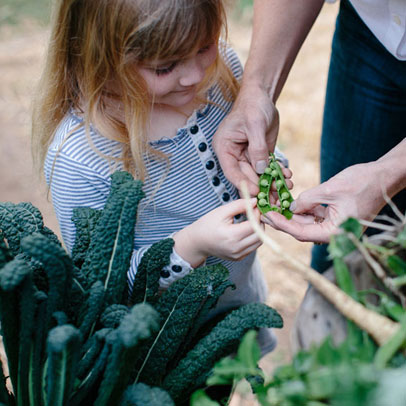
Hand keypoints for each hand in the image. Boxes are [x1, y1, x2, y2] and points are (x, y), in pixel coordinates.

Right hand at [173, 199, 262, 266]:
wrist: (197, 242)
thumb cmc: (208, 224)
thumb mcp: (221, 211)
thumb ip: (239, 205)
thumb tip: (255, 201)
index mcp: (232, 236)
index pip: (254, 225)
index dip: (257, 214)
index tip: (253, 206)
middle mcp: (236, 248)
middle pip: (260, 234)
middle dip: (260, 222)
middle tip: (254, 213)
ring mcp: (238, 255)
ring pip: (259, 242)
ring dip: (258, 230)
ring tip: (250, 221)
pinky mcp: (238, 258)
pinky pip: (253, 247)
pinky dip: (253, 237)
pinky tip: (245, 230)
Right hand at [213, 82, 278, 195]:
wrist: (262, 96)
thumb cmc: (253, 106)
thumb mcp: (255, 125)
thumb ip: (257, 148)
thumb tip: (261, 169)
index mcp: (224, 148)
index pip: (232, 171)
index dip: (244, 183)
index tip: (257, 193)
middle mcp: (234, 155)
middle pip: (246, 176)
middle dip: (262, 186)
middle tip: (276, 197)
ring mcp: (247, 156)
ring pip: (258, 174)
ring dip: (272, 182)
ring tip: (287, 187)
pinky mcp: (259, 154)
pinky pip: (267, 168)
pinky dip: (277, 173)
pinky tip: (287, 176)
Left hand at [261, 162, 387, 242]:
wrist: (384, 176)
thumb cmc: (363, 182)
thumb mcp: (330, 189)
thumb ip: (308, 199)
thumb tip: (291, 207)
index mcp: (335, 232)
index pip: (301, 233)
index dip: (282, 224)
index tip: (267, 216)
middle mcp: (334, 234)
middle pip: (302, 230)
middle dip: (282, 220)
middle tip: (264, 211)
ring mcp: (335, 226)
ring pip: (307, 223)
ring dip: (291, 215)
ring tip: (273, 206)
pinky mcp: (335, 218)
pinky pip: (315, 217)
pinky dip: (303, 210)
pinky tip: (289, 203)